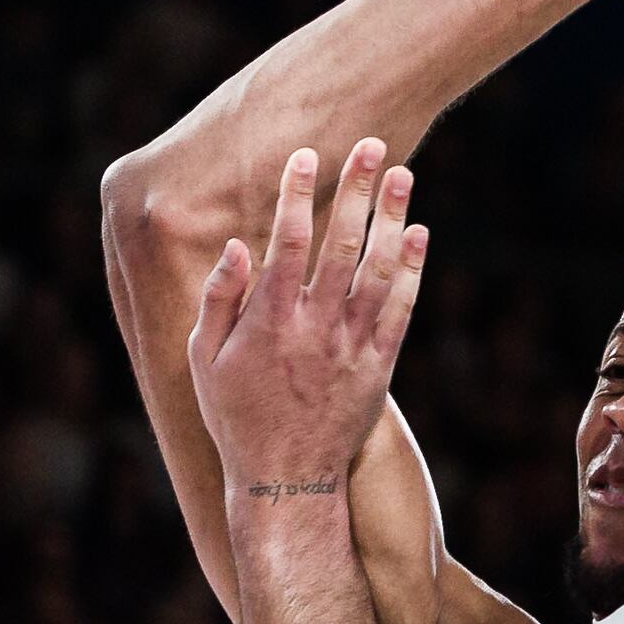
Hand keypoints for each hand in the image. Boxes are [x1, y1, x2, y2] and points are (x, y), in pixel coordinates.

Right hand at [183, 140, 427, 510]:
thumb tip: (237, 245)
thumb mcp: (205, 361)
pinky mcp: (379, 366)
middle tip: (370, 144)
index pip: (287, 242)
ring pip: (377, 269)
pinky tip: (418, 233)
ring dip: (391, 217)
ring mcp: (351, 346)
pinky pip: (400, 309)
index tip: (306, 155)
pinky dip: (412, 269)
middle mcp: (314, 327)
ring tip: (402, 173)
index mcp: (269, 321)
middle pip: (340, 244)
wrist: (287, 480)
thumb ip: (219, 300)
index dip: (297, 194)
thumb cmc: (237, 416)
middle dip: (355, 190)